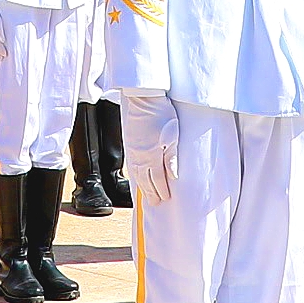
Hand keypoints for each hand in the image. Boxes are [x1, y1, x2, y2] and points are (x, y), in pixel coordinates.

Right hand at [119, 90, 179, 206]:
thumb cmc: (161, 114)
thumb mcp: (173, 136)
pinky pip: (132, 166)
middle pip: (147, 180)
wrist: (144, 99)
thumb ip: (172, 157)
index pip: (158, 178)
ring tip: (147, 196)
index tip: (165, 198)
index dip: (162, 190)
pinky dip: (136, 175)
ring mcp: (134, 151)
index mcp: (153, 155)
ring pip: (138, 174)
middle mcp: (141, 156)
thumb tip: (173, 176)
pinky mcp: (130, 144)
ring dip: (143, 186)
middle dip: (152, 193)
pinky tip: (138, 178)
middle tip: (156, 203)